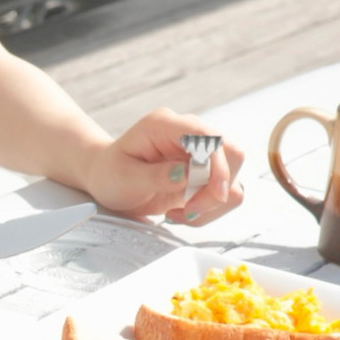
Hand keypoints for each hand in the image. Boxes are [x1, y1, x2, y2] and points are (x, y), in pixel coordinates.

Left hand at [84, 109, 245, 225]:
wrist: (107, 179)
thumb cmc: (110, 174)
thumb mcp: (124, 178)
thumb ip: (155, 175)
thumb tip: (185, 173)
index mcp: (165, 125)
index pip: (208, 137)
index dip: (218, 165)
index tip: (214, 194)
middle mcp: (189, 133)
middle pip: (230, 154)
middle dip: (217, 189)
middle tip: (189, 211)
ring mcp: (200, 152)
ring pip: (232, 176)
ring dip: (214, 203)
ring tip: (181, 214)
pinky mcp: (205, 172)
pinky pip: (225, 191)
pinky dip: (211, 209)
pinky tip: (185, 212)